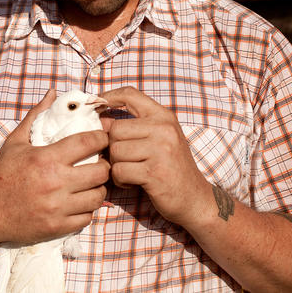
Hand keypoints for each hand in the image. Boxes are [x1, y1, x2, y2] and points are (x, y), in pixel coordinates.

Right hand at [0, 90, 109, 244]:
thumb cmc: (1, 173)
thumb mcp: (15, 141)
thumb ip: (36, 115)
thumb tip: (52, 93)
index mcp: (46, 158)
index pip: (89, 142)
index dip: (102, 138)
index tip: (103, 138)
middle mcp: (55, 183)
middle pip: (101, 172)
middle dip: (104, 165)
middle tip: (99, 163)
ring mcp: (57, 207)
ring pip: (98, 196)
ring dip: (97, 189)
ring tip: (90, 183)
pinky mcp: (57, 227)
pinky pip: (87, 217)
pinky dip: (86, 209)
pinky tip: (79, 202)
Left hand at [101, 87, 209, 226]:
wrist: (195, 198)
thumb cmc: (171, 167)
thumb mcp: (159, 139)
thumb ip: (135, 127)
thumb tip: (100, 120)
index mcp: (163, 116)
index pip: (130, 94)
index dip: (108, 96)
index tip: (96, 104)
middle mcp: (163, 129)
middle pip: (115, 130)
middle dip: (113, 147)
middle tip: (125, 160)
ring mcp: (160, 150)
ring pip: (115, 151)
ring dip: (117, 166)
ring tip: (131, 171)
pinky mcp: (154, 172)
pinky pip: (119, 171)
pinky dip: (121, 180)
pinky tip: (133, 182)